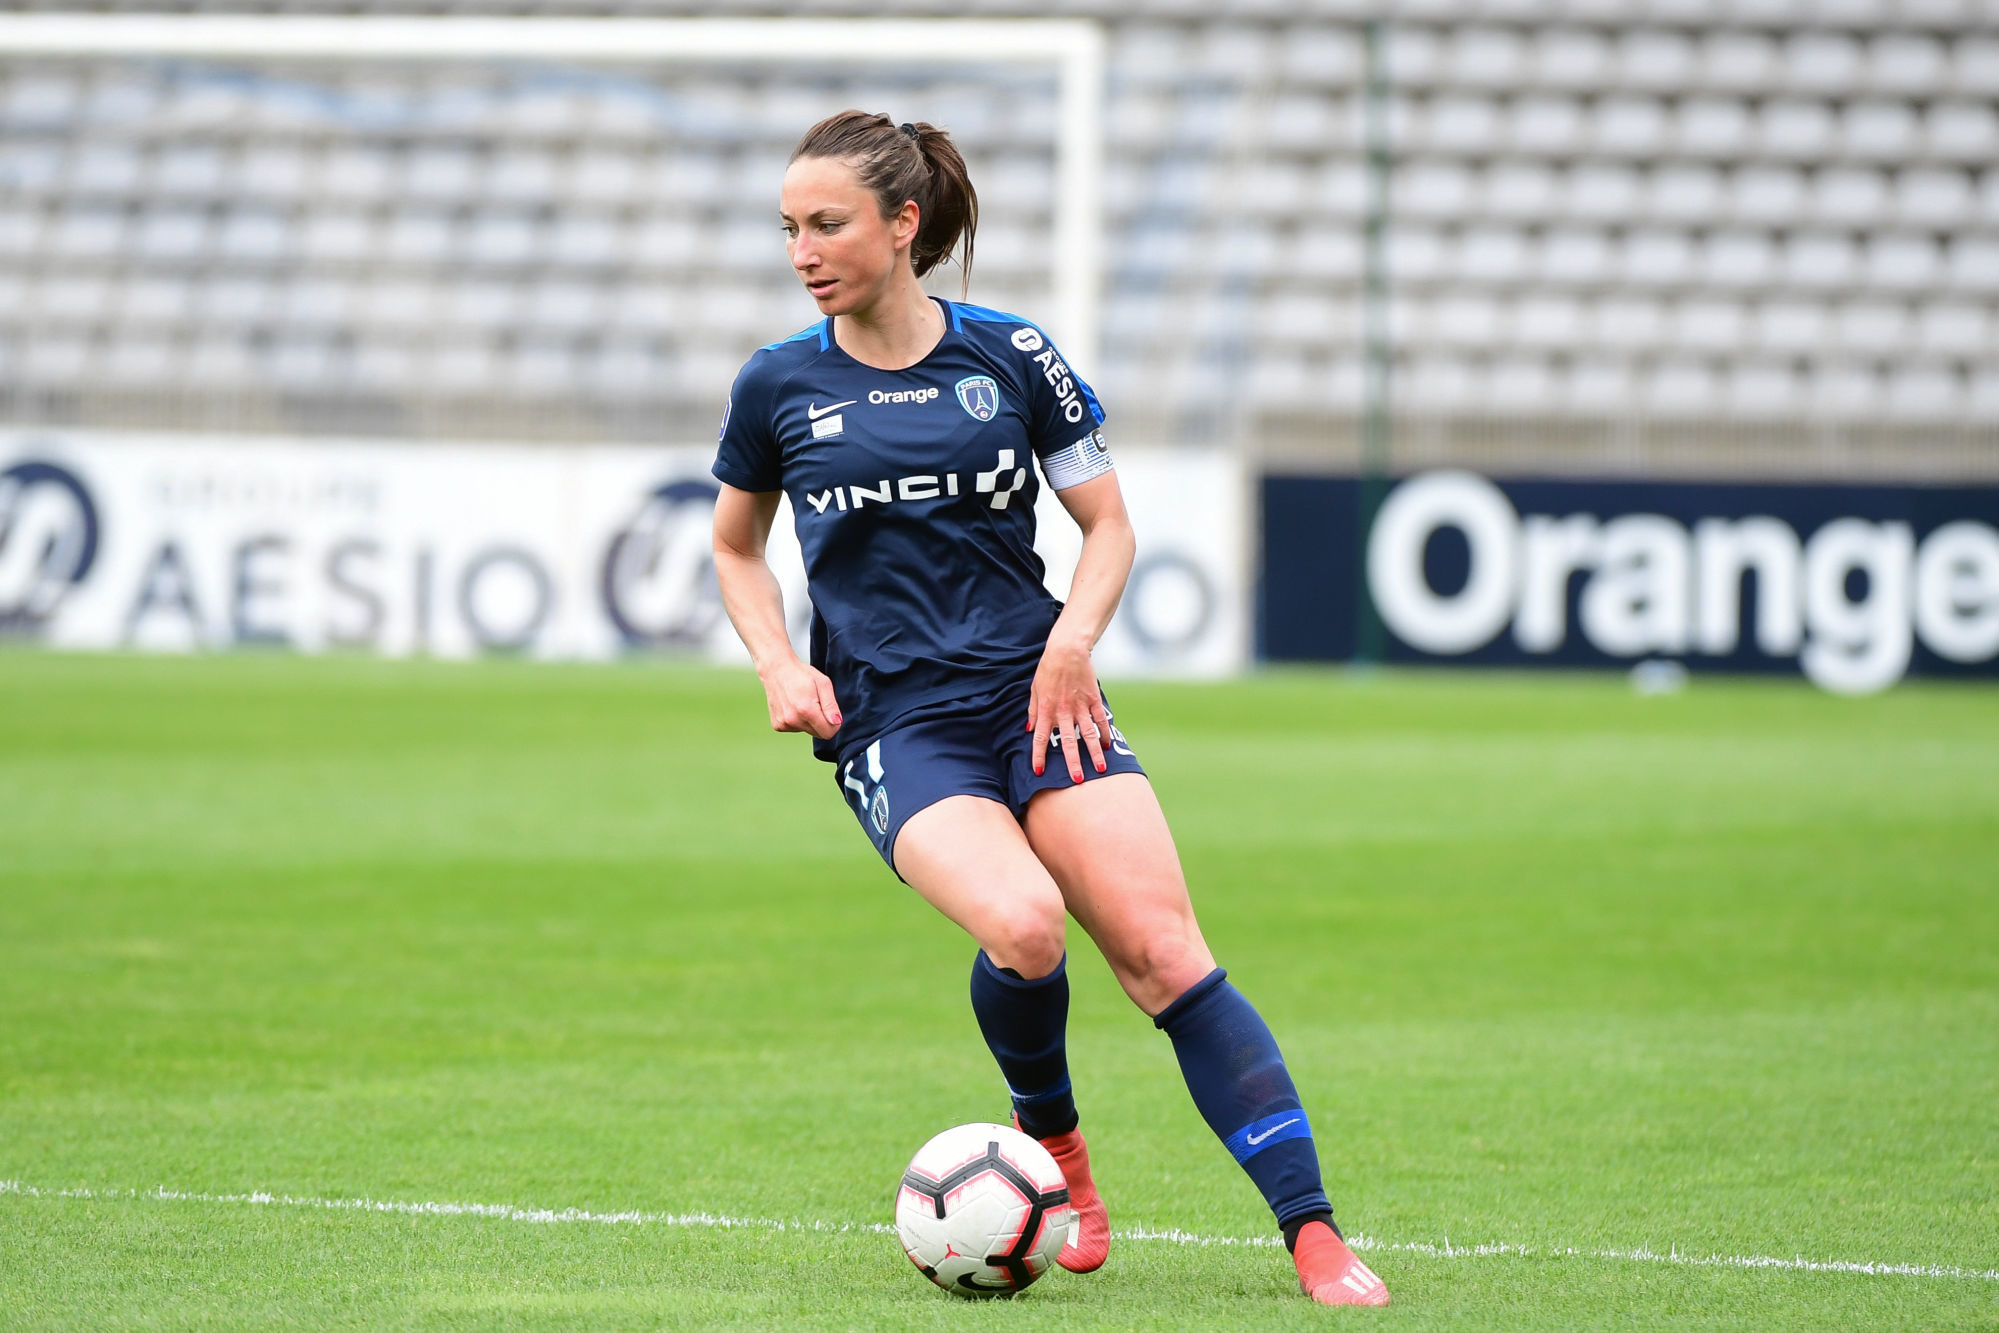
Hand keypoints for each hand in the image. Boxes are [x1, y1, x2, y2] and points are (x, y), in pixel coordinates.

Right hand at [759, 657, 842, 739]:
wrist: (776, 670)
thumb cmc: (801, 674)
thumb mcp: (823, 683)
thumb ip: (831, 705)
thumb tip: (836, 722)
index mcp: (806, 710)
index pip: (828, 733)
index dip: (834, 725)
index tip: (830, 713)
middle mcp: (793, 720)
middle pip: (818, 734)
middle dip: (821, 722)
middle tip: (815, 704)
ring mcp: (783, 724)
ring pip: (807, 731)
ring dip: (808, 721)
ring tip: (802, 702)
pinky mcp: (777, 725)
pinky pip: (795, 729)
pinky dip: (797, 720)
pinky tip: (793, 706)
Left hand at [1028, 628, 1108, 782]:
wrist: (1067, 650)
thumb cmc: (1047, 669)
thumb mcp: (1034, 689)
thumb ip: (1033, 711)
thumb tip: (1029, 730)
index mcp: (1046, 709)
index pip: (1040, 737)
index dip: (1039, 755)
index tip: (1039, 772)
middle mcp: (1063, 711)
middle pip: (1068, 742)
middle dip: (1072, 762)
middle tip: (1077, 779)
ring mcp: (1081, 706)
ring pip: (1089, 734)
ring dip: (1094, 753)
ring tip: (1100, 770)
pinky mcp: (1094, 699)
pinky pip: (1101, 720)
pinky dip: (1105, 733)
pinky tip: (1108, 745)